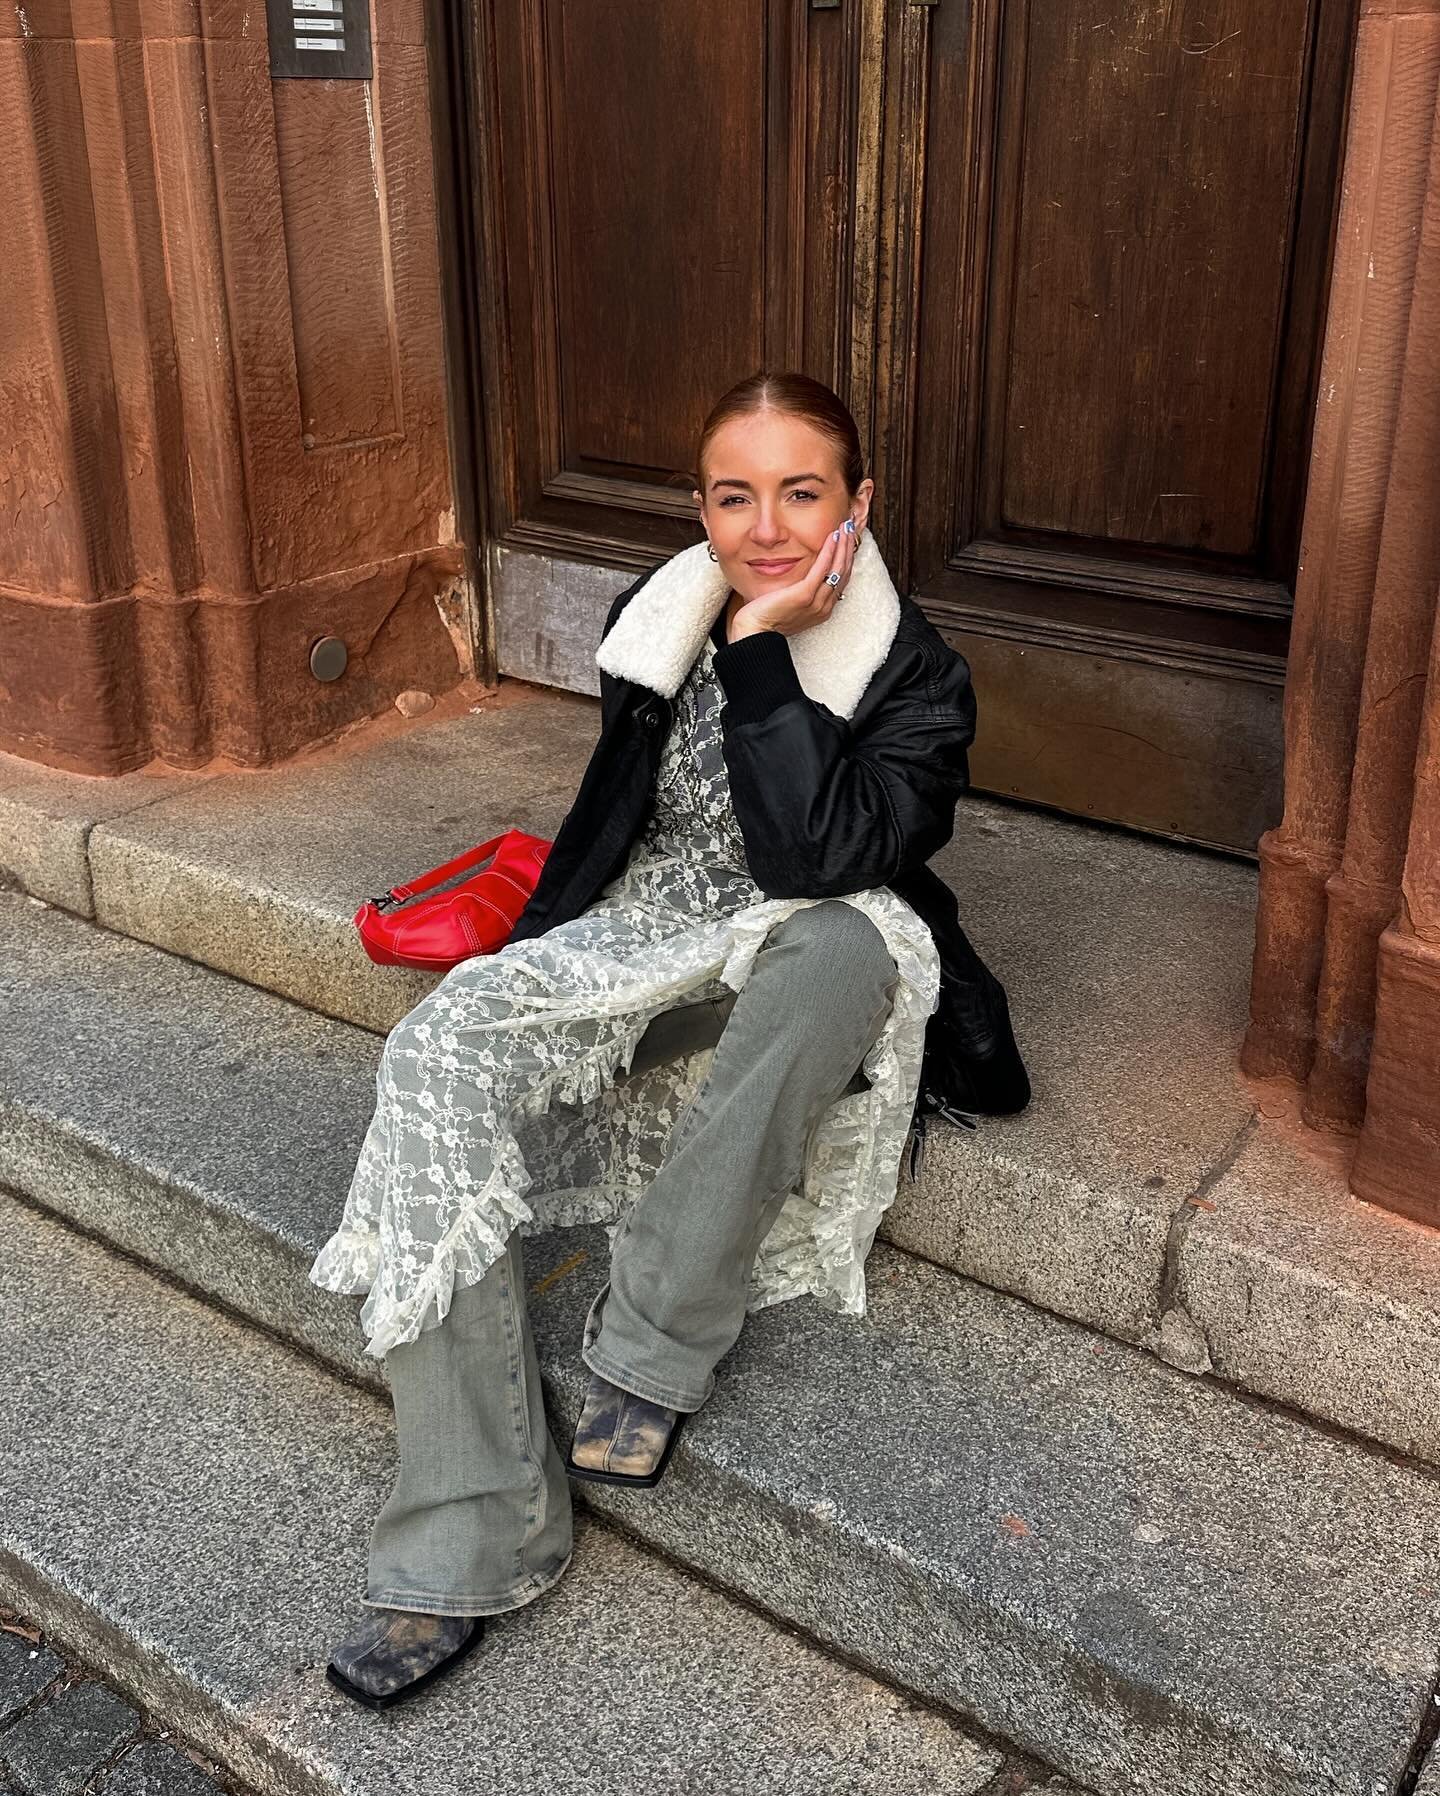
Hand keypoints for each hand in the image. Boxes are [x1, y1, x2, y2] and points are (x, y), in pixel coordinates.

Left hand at [726, 522, 858, 642]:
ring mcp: (816, 602)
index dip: (846, 557)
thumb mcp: (790, 604)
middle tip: (850, 526)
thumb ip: (801, 591)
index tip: (847, 538)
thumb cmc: (767, 619)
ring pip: (838, 568)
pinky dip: (829, 551)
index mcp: (822, 609)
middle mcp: (824, 606)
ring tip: (845, 525)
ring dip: (843, 545)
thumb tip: (803, 576)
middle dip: (849, 547)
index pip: (841, 579)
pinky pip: (822, 569)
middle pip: (844, 572)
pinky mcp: (805, 595)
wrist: (755, 634)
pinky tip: (832, 536)